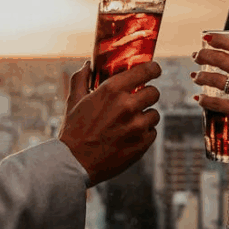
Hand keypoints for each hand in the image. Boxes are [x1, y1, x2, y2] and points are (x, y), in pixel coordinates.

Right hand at [58, 61, 161, 185]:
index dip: (153, 69)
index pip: (145, 71)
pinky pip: (152, 132)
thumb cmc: (73, 130)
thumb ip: (80, 79)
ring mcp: (136, 126)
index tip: (154, 70)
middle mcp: (127, 106)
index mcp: (111, 90)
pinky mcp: (141, 144)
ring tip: (130, 122)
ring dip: (145, 116)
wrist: (73, 163)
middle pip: (154, 93)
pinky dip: (144, 133)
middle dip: (147, 95)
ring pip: (154, 114)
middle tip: (138, 101)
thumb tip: (88, 65)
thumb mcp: (73, 100)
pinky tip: (129, 135)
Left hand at [192, 34, 228, 146]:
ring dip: (201, 76)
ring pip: (216, 79)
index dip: (221, 39)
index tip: (208, 37)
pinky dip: (205, 100)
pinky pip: (217, 103)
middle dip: (204, 55)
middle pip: (223, 60)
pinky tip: (200, 97)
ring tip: (196, 76)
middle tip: (196, 55)